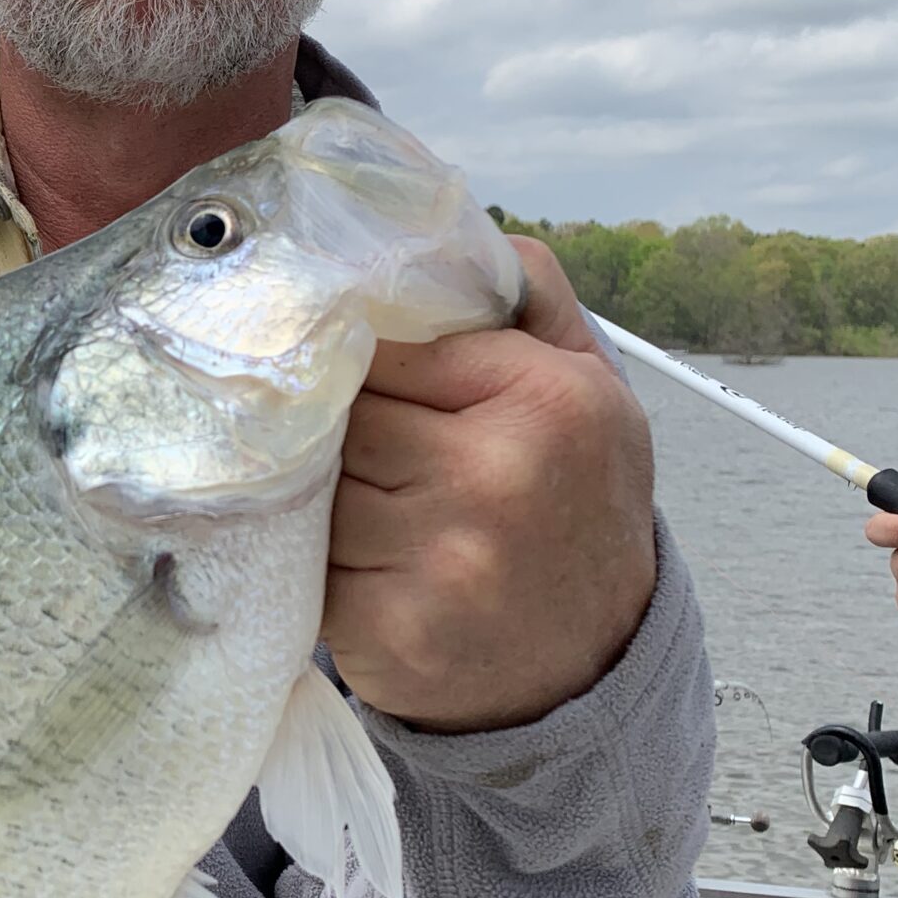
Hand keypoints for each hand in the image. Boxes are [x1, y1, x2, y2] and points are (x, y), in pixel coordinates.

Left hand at [325, 239, 657, 731]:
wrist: (590, 671)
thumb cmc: (574, 508)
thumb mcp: (590, 390)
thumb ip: (529, 300)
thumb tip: (446, 226)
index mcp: (546, 397)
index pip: (389, 339)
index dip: (360, 360)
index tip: (352, 374)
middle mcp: (497, 473)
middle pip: (344, 412)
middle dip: (338, 431)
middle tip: (366, 455)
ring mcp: (441, 556)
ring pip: (315, 484)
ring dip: (322, 496)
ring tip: (374, 513)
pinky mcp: (388, 626)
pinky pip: (307, 559)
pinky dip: (317, 562)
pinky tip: (363, 568)